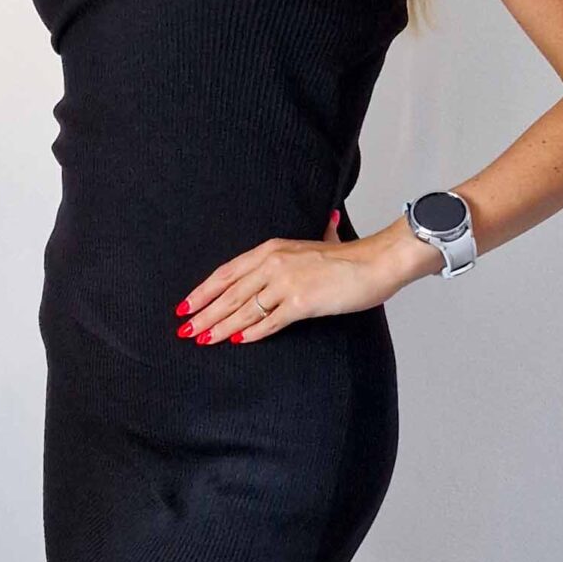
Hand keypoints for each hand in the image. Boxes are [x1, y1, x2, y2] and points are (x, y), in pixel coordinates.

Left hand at [177, 210, 396, 345]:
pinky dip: (252, 333)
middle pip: (229, 293)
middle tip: (185, 329)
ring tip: (203, 339)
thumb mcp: (325, 238)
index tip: (186, 304)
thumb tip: (329, 220)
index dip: (204, 290)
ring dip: (221, 326)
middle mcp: (273, 264)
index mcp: (272, 249)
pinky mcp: (301, 302)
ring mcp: (286, 283)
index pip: (227, 272)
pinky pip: (270, 322)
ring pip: (244, 309)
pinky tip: (237, 342)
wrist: (376, 262)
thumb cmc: (352, 256)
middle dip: (204, 313)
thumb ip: (320, 232)